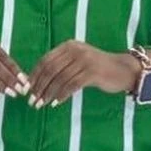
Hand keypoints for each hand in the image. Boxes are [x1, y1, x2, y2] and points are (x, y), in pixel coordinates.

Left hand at [24, 41, 139, 107]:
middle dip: (39, 86)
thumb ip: (60, 67)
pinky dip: (62, 95)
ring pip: (60, 79)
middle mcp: (75, 50)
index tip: (27, 90)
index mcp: (68, 46)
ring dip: (48, 93)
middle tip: (32, 101)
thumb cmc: (97, 69)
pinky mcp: (92, 72)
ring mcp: (84, 60)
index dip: (34, 76)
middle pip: (50, 69)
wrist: (123, 70)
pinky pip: (71, 85)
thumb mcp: (77, 62)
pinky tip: (56, 103)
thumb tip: (38, 82)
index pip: (45, 60)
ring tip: (42, 104)